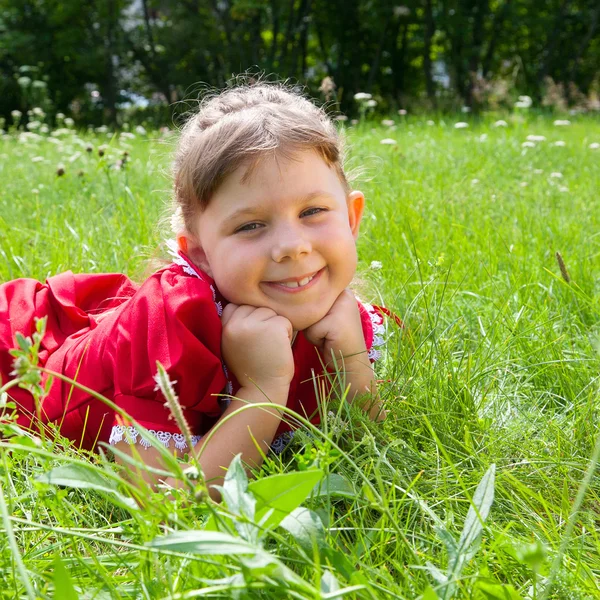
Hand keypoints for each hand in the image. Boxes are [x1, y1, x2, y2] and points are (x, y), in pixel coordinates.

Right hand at [221, 304, 293, 394]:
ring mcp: (254, 324)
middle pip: (254, 306)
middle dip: (262, 321)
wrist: (263, 389)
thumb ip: (234, 325)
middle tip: (261, 344)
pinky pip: (284, 320)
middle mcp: (236, 324)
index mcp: (224, 328)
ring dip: (275, 326)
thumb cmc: (251, 367)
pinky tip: (279, 348)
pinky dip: (287, 333)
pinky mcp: (273, 327)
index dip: (247, 317)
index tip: (251, 336)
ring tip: (270, 346)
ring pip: (270, 312)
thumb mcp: (232, 345)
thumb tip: (245, 302)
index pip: (235, 305)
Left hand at [304, 290, 382, 417]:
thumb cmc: (335, 339)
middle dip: (312, 321)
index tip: (327, 323)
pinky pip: (310, 330)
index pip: (310, 295)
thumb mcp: (326, 315)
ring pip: (307, 317)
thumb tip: (287, 300)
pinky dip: (315, 339)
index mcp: (341, 289)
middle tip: (328, 331)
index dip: (311, 312)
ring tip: (328, 336)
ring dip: (312, 330)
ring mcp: (341, 306)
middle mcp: (343, 293)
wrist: (353, 362)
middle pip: (307, 305)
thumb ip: (314, 304)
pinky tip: (329, 342)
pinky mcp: (335, 322)